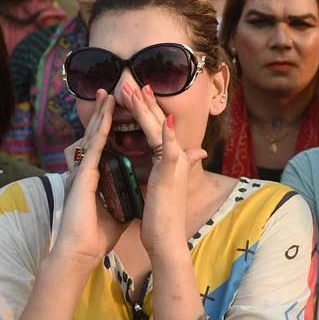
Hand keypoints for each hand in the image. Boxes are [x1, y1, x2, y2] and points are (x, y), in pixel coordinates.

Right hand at [52, 90, 123, 269]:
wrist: (82, 251)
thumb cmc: (96, 235)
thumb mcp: (118, 208)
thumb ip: (126, 194)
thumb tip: (137, 191)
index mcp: (94, 176)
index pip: (103, 146)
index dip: (109, 128)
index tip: (118, 110)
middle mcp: (86, 170)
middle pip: (96, 135)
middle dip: (103, 112)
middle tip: (110, 91)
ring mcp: (82, 171)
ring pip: (92, 136)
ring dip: (101, 114)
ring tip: (108, 94)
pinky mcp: (82, 176)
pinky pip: (93, 147)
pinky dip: (100, 130)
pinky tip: (107, 116)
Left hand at [115, 83, 206, 259]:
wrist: (166, 239)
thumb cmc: (161, 218)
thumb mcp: (163, 188)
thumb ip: (168, 171)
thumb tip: (185, 159)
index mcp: (167, 160)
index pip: (154, 128)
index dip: (145, 110)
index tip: (135, 93)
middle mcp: (174, 157)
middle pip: (157, 122)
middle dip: (144, 101)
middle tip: (132, 81)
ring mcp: (174, 164)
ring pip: (160, 129)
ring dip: (149, 108)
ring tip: (137, 88)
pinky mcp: (171, 174)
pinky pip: (169, 150)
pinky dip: (167, 134)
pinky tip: (165, 120)